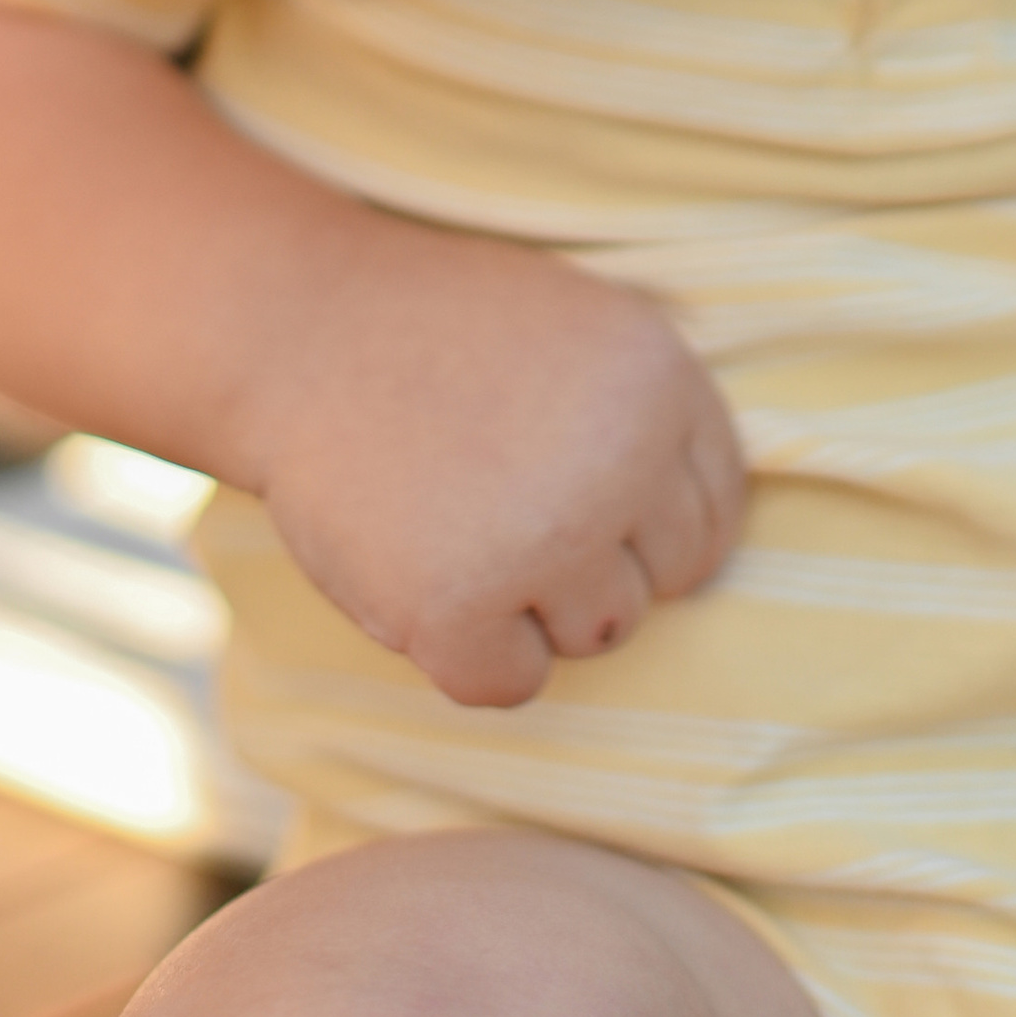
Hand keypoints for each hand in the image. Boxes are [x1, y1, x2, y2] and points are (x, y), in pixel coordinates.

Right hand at [242, 227, 744, 711]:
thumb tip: (705, 546)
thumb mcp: (582, 331)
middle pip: (665, 582)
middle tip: (506, 503)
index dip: (645, 522)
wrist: (301, 332)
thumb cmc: (444, 338)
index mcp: (661, 380)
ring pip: (598, 635)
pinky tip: (427, 576)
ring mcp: (545, 538)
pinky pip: (511, 684)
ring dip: (535, 606)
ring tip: (462, 523)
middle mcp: (622, 461)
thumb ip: (651, 422)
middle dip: (594, 561)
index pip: (714, 514)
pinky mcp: (458, 608)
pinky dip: (469, 654)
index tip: (581, 499)